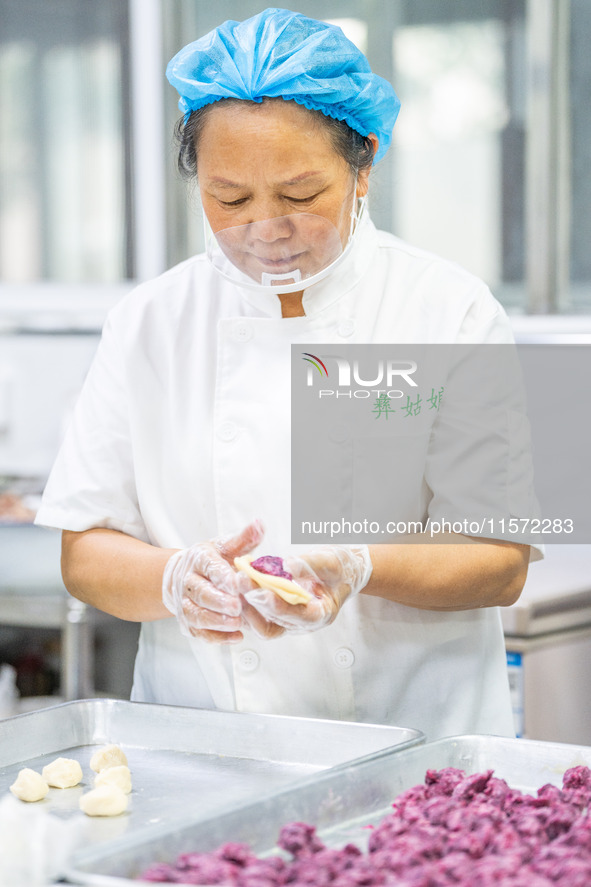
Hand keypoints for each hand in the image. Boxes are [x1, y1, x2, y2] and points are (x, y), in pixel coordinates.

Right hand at [162, 520, 263, 643]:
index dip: (222, 575)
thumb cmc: (211, 561)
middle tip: (237, 607)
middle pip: (200, 593)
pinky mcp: (188, 622)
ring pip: (196, 614)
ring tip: (236, 623)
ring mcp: (185, 603)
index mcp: (199, 560)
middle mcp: (188, 582)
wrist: (183, 576)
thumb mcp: (226, 546)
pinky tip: (235, 637)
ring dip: (216, 621)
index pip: (210, 567)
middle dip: (218, 601)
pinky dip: (216, 637)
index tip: (237, 581)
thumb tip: (260, 524)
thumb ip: (244, 539)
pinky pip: (199, 632)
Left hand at [242, 545, 372, 634]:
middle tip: (241, 580)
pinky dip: (248, 602)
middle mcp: (303, 623)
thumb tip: (287, 566)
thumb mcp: (331, 561)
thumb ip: (309, 565)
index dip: (280, 606)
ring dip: (247, 606)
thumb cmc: (340, 568)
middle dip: (256, 602)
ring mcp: (290, 621)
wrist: (342, 573)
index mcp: (322, 613)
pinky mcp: (279, 615)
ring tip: (236, 583)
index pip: (300, 616)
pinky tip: (239, 584)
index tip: (263, 592)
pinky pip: (260, 616)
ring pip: (263, 624)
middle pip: (275, 623)